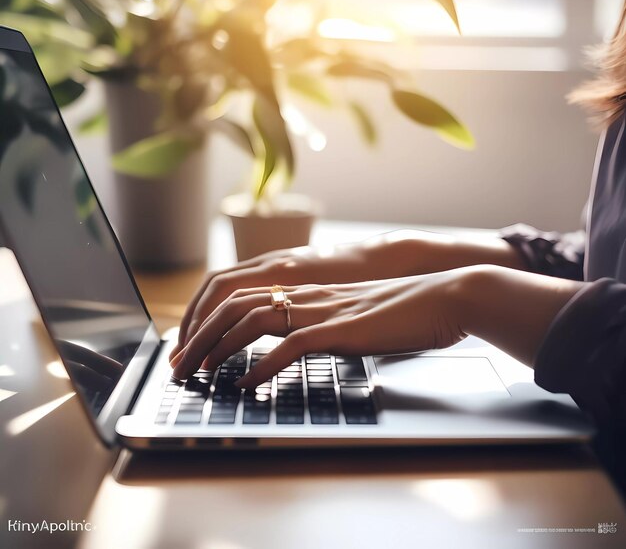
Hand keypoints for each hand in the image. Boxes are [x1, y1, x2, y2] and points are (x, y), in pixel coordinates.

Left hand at [172, 231, 523, 360]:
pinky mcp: (341, 329)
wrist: (443, 298)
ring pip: (252, 320)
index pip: (243, 296)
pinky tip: (247, 384)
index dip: (209, 319)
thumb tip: (297, 343)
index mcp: (307, 293)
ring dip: (217, 349)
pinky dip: (262, 366)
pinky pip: (290, 346)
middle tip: (177, 365)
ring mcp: (322, 310)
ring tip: (198, 374)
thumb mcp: (351, 315)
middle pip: (234, 305)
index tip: (191, 346)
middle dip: (198, 335)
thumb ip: (322, 324)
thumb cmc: (401, 311)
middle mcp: (307, 296)